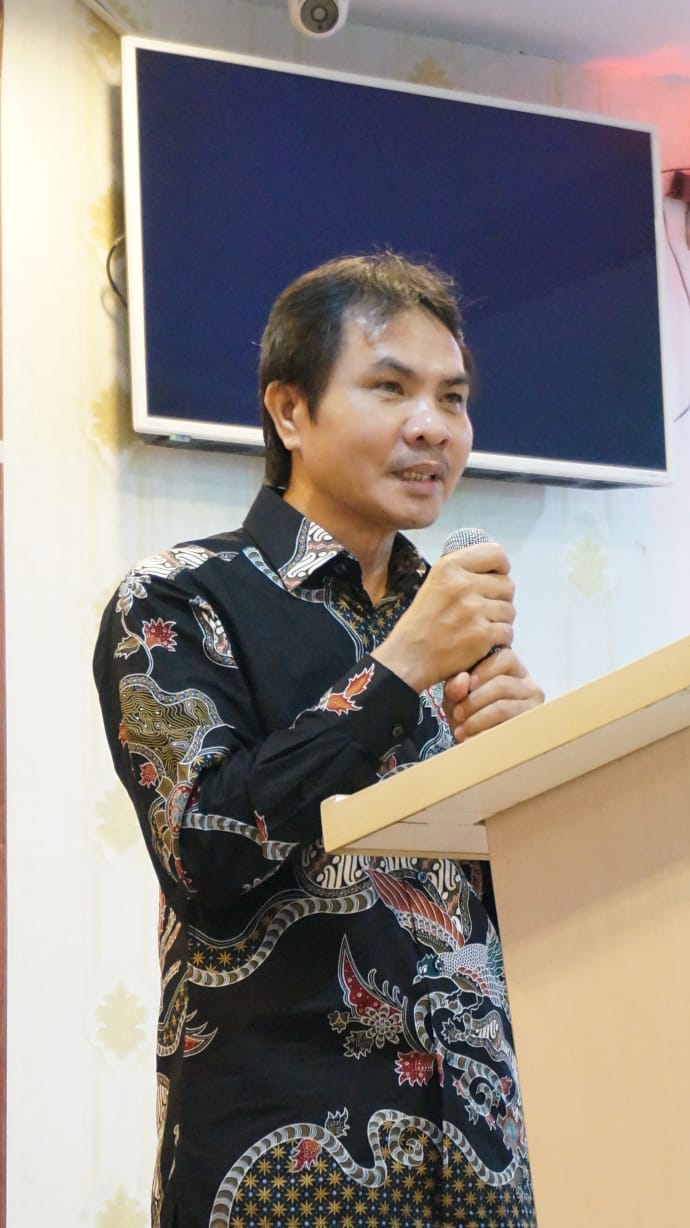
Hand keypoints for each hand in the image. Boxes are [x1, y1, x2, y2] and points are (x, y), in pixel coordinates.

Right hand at [373, 543, 515, 692]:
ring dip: (500, 620)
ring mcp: (474, 610)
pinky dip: (500, 640)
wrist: (409, 657)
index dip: (501, 567)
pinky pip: (507, 632)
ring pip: (510, 610)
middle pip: (508, 585)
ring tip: (482, 628)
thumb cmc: (421, 622)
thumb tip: (495, 571)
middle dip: (501, 598)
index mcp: (449, 566)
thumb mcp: (434, 584)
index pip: (496, 554)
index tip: (495, 578)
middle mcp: (463, 584)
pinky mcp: (482, 635)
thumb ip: (461, 574)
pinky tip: (485, 643)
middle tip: (486, 611)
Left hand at [443, 649, 543, 742]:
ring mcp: (533, 708)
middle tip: (457, 713)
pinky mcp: (530, 729)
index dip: (484, 669)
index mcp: (512, 670)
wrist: (474, 745)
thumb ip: (455, 686)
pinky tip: (471, 739)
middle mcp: (528, 686)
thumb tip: (463, 680)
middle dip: (475, 699)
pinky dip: (484, 733)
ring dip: (477, 719)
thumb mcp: (456, 697)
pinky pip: (505, 728)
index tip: (467, 684)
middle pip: (503, 683)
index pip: (506, 657)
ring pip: (503, 707)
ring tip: (460, 729)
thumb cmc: (467, 714)